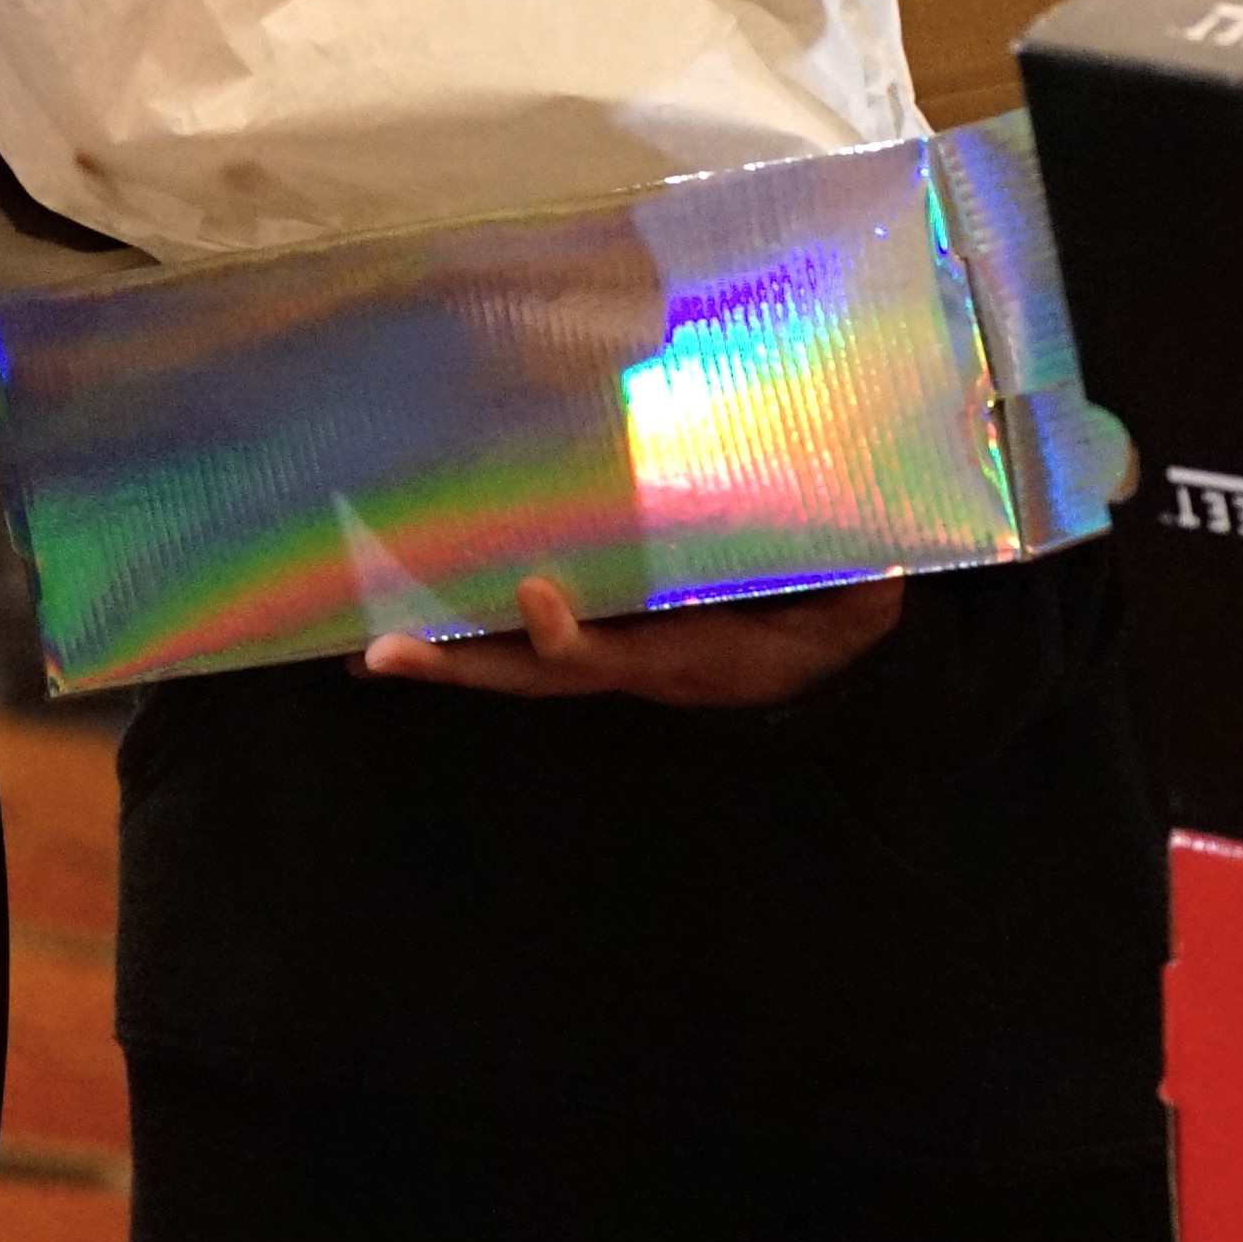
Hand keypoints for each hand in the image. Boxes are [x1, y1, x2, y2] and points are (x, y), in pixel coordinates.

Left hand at [357, 573, 903, 708]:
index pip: (612, 655)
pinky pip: (526, 643)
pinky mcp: (607, 632)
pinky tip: (408, 616)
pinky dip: (471, 636)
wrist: (835, 656)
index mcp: (683, 656)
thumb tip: (877, 565)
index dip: (569, 636)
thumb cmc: (838, 614)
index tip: (536, 592)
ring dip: (444, 657)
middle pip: (529, 676)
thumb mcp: (858, 602)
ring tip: (365, 650)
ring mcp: (612, 654)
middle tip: (380, 655)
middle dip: (458, 668)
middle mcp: (631, 661)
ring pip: (514, 665)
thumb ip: (858, 586)